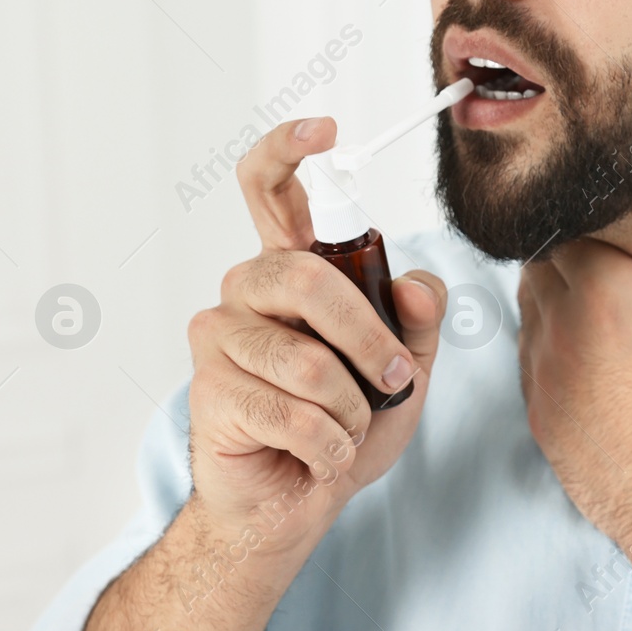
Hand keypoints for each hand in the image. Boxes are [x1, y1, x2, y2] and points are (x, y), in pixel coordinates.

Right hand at [86, 117, 450, 630]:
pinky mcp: (209, 390)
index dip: (289, 148)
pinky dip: (330, 444)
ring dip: (351, 407)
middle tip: (393, 377)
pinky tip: (321, 455)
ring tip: (348, 428)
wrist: (304, 501)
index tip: (327, 129)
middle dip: (367, 337)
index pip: (270, 188)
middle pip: (303, 276)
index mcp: (294, 268)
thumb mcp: (410, 363)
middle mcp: (249, 288)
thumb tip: (413, 283)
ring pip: (306, 359)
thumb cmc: (350, 420)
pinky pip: (292, 411)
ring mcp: (221, 336)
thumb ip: (422, 317)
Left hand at [516, 183, 631, 548]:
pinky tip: (588, 356)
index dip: (587, 219)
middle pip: (542, 263)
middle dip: (569, 255)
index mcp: (608, 292)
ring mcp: (542, 373)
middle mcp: (562, 326)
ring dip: (553, 299)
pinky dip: (549, 348)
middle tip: (611, 258)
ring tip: (597, 303)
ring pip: (529, 309)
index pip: (567, 226)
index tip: (615, 222)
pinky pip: (527, 360)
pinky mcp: (537, 414)